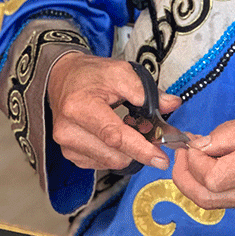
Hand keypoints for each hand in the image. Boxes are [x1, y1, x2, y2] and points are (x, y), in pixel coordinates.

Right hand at [47, 53, 181, 171]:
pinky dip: (115, 153)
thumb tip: (171, 103)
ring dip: (127, 151)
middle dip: (139, 148)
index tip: (161, 158)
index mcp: (79, 108)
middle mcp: (68, 131)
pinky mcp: (70, 154)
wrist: (63, 78)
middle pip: (115, 155)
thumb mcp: (120, 72)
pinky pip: (102, 163)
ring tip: (128, 128)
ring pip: (111, 162)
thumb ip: (146, 90)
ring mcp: (67, 145)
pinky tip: (114, 136)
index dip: (140, 149)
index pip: (114, 136)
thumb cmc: (89, 75)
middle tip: (149, 131)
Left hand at [171, 107, 234, 216]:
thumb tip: (199, 144)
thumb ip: (229, 133)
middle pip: (205, 196)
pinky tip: (218, 168)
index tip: (190, 144)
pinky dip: (214, 187)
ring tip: (196, 159)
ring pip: (212, 203)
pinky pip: (227, 202)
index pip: (212, 176)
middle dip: (184, 176)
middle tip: (181, 155)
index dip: (192, 162)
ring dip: (196, 182)